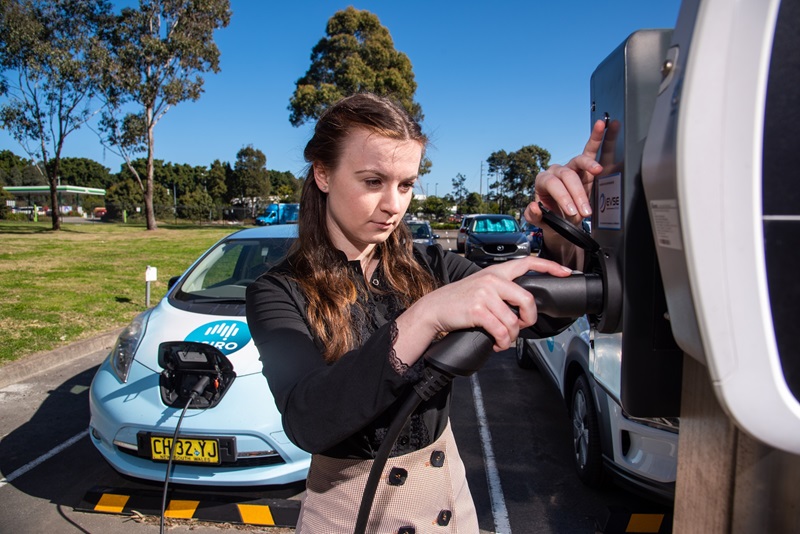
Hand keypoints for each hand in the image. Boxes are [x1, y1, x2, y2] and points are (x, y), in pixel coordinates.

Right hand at [402, 256, 572, 352]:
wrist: (434, 309)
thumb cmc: (458, 300)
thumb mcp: (481, 286)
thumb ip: (502, 290)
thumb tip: (523, 307)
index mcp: (496, 272)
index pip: (528, 262)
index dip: (550, 267)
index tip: (565, 273)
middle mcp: (492, 280)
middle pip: (528, 299)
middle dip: (529, 318)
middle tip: (522, 326)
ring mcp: (485, 294)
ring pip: (514, 321)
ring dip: (511, 337)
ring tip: (503, 339)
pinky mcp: (478, 310)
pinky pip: (501, 331)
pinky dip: (502, 342)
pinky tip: (496, 343)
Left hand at [524, 119, 612, 227]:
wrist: (564, 220)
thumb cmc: (552, 218)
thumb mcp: (540, 221)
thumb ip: (533, 216)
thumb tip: (534, 207)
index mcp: (542, 181)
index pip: (552, 184)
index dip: (562, 196)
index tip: (573, 212)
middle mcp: (556, 170)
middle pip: (567, 175)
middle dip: (577, 194)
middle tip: (585, 211)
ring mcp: (571, 167)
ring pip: (579, 159)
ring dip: (589, 164)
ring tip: (597, 169)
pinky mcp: (585, 167)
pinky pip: (592, 150)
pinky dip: (598, 139)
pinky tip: (608, 128)